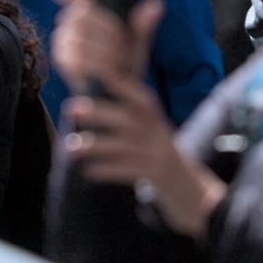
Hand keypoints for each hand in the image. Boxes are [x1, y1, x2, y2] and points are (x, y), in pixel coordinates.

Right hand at [48, 0, 163, 91]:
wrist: (113, 98)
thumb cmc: (124, 67)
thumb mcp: (137, 44)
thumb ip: (142, 25)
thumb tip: (156, 4)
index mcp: (86, 11)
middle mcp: (69, 23)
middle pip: (82, 12)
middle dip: (107, 30)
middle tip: (123, 46)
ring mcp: (62, 41)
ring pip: (80, 35)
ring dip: (104, 50)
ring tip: (118, 63)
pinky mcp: (62, 60)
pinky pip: (77, 55)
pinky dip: (97, 64)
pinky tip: (109, 72)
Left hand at [63, 75, 224, 240]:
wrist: (191, 190)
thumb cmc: (159, 156)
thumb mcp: (151, 133)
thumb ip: (130, 118)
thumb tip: (91, 104)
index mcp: (156, 119)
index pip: (140, 98)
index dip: (121, 85)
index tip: (98, 73)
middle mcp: (159, 134)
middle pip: (127, 120)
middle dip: (99, 112)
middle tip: (72, 108)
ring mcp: (158, 155)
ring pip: (123, 147)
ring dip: (95, 146)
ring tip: (71, 147)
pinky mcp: (157, 176)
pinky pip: (128, 171)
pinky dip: (107, 171)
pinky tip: (88, 171)